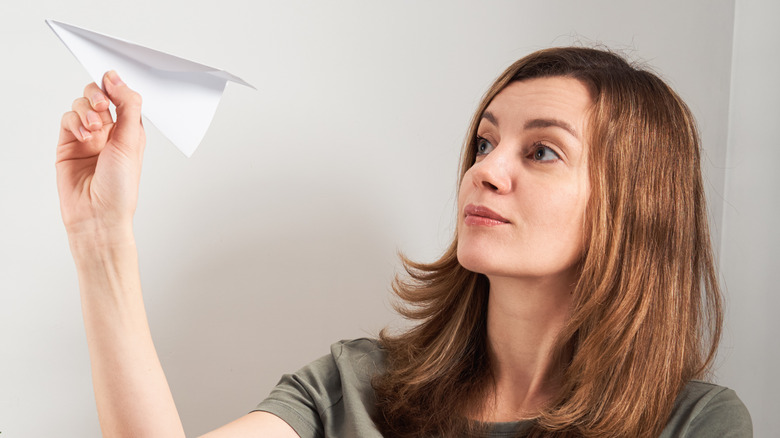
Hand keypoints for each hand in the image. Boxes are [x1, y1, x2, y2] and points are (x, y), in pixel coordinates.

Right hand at [56, 71, 144, 240]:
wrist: (98, 214)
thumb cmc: (120, 187)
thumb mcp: (131, 141)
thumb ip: (127, 106)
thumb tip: (116, 79)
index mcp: (130, 130)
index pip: (121, 96)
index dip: (116, 85)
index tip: (111, 79)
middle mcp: (109, 131)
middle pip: (98, 95)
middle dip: (98, 94)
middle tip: (102, 105)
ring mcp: (87, 136)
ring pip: (81, 104)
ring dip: (87, 111)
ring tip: (95, 129)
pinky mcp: (68, 144)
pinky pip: (67, 119)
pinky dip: (74, 121)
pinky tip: (84, 135)